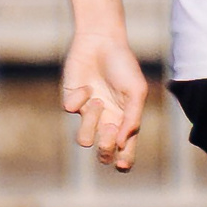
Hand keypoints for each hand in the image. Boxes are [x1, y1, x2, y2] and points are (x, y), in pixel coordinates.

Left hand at [60, 31, 146, 170]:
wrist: (101, 41)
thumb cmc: (123, 65)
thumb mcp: (136, 91)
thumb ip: (132, 119)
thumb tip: (123, 144)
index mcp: (125, 121)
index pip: (125, 150)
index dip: (123, 162)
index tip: (121, 165)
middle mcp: (106, 120)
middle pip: (103, 152)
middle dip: (105, 149)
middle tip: (109, 132)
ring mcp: (87, 112)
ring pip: (84, 139)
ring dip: (91, 123)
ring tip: (98, 103)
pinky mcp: (71, 100)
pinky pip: (71, 110)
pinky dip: (79, 98)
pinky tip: (86, 86)